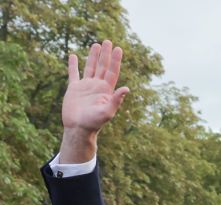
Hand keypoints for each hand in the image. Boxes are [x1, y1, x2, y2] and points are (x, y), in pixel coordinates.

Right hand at [60, 40, 129, 161]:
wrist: (79, 128)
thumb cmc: (94, 122)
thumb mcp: (108, 111)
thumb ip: (116, 99)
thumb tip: (127, 88)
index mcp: (106, 90)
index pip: (112, 71)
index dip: (116, 60)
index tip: (119, 49)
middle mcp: (97, 86)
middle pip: (103, 66)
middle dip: (106, 54)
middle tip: (108, 41)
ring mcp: (86, 86)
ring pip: (90, 67)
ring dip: (93, 56)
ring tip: (96, 45)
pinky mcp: (74, 89)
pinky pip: (73, 74)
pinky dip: (73, 65)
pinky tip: (74, 56)